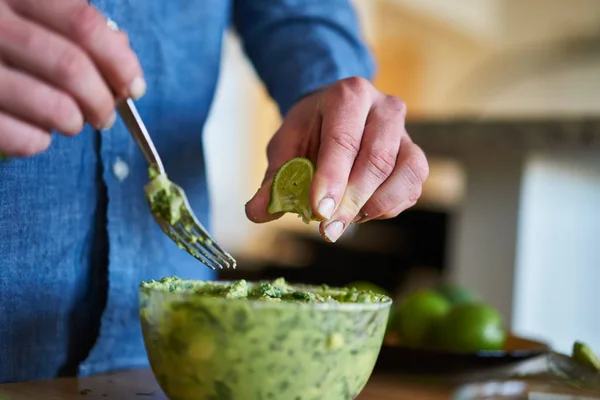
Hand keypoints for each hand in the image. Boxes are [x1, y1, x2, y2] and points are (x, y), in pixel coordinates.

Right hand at [0, 0, 144, 156]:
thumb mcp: (24, 9)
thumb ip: (69, 22)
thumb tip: (122, 51)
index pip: (83, 24)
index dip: (119, 61)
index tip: (134, 86)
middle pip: (71, 67)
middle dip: (103, 100)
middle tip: (105, 115)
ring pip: (52, 106)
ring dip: (74, 122)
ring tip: (72, 123)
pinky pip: (17, 137)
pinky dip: (38, 143)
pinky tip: (37, 134)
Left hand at [245, 77, 428, 242]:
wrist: (335, 117)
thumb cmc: (310, 132)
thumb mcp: (286, 147)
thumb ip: (275, 179)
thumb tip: (258, 212)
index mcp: (348, 95)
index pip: (343, 140)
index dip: (332, 178)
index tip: (320, 211)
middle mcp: (384, 108)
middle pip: (377, 159)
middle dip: (352, 200)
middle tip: (329, 229)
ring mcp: (406, 132)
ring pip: (405, 172)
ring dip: (374, 206)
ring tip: (344, 219)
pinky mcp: (416, 156)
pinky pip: (412, 188)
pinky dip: (388, 208)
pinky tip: (361, 213)